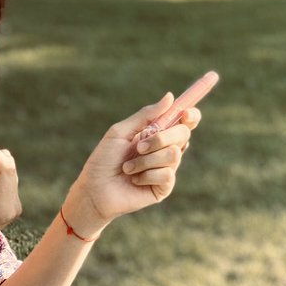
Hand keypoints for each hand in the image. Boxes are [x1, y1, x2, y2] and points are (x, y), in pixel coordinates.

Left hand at [64, 94, 199, 235]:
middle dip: (160, 138)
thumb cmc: (104, 159)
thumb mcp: (121, 132)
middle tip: (139, 147)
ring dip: (147, 159)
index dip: (190, 115)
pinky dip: (146, 175)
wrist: (94, 189)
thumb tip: (170, 96)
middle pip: (183, 134)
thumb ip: (145, 115)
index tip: (185, 113)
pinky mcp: (164, 187)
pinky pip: (167, 174)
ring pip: (174, 154)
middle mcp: (165, 150)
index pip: (184, 122)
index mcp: (157, 134)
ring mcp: (166, 168)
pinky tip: (134, 180)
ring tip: (128, 167)